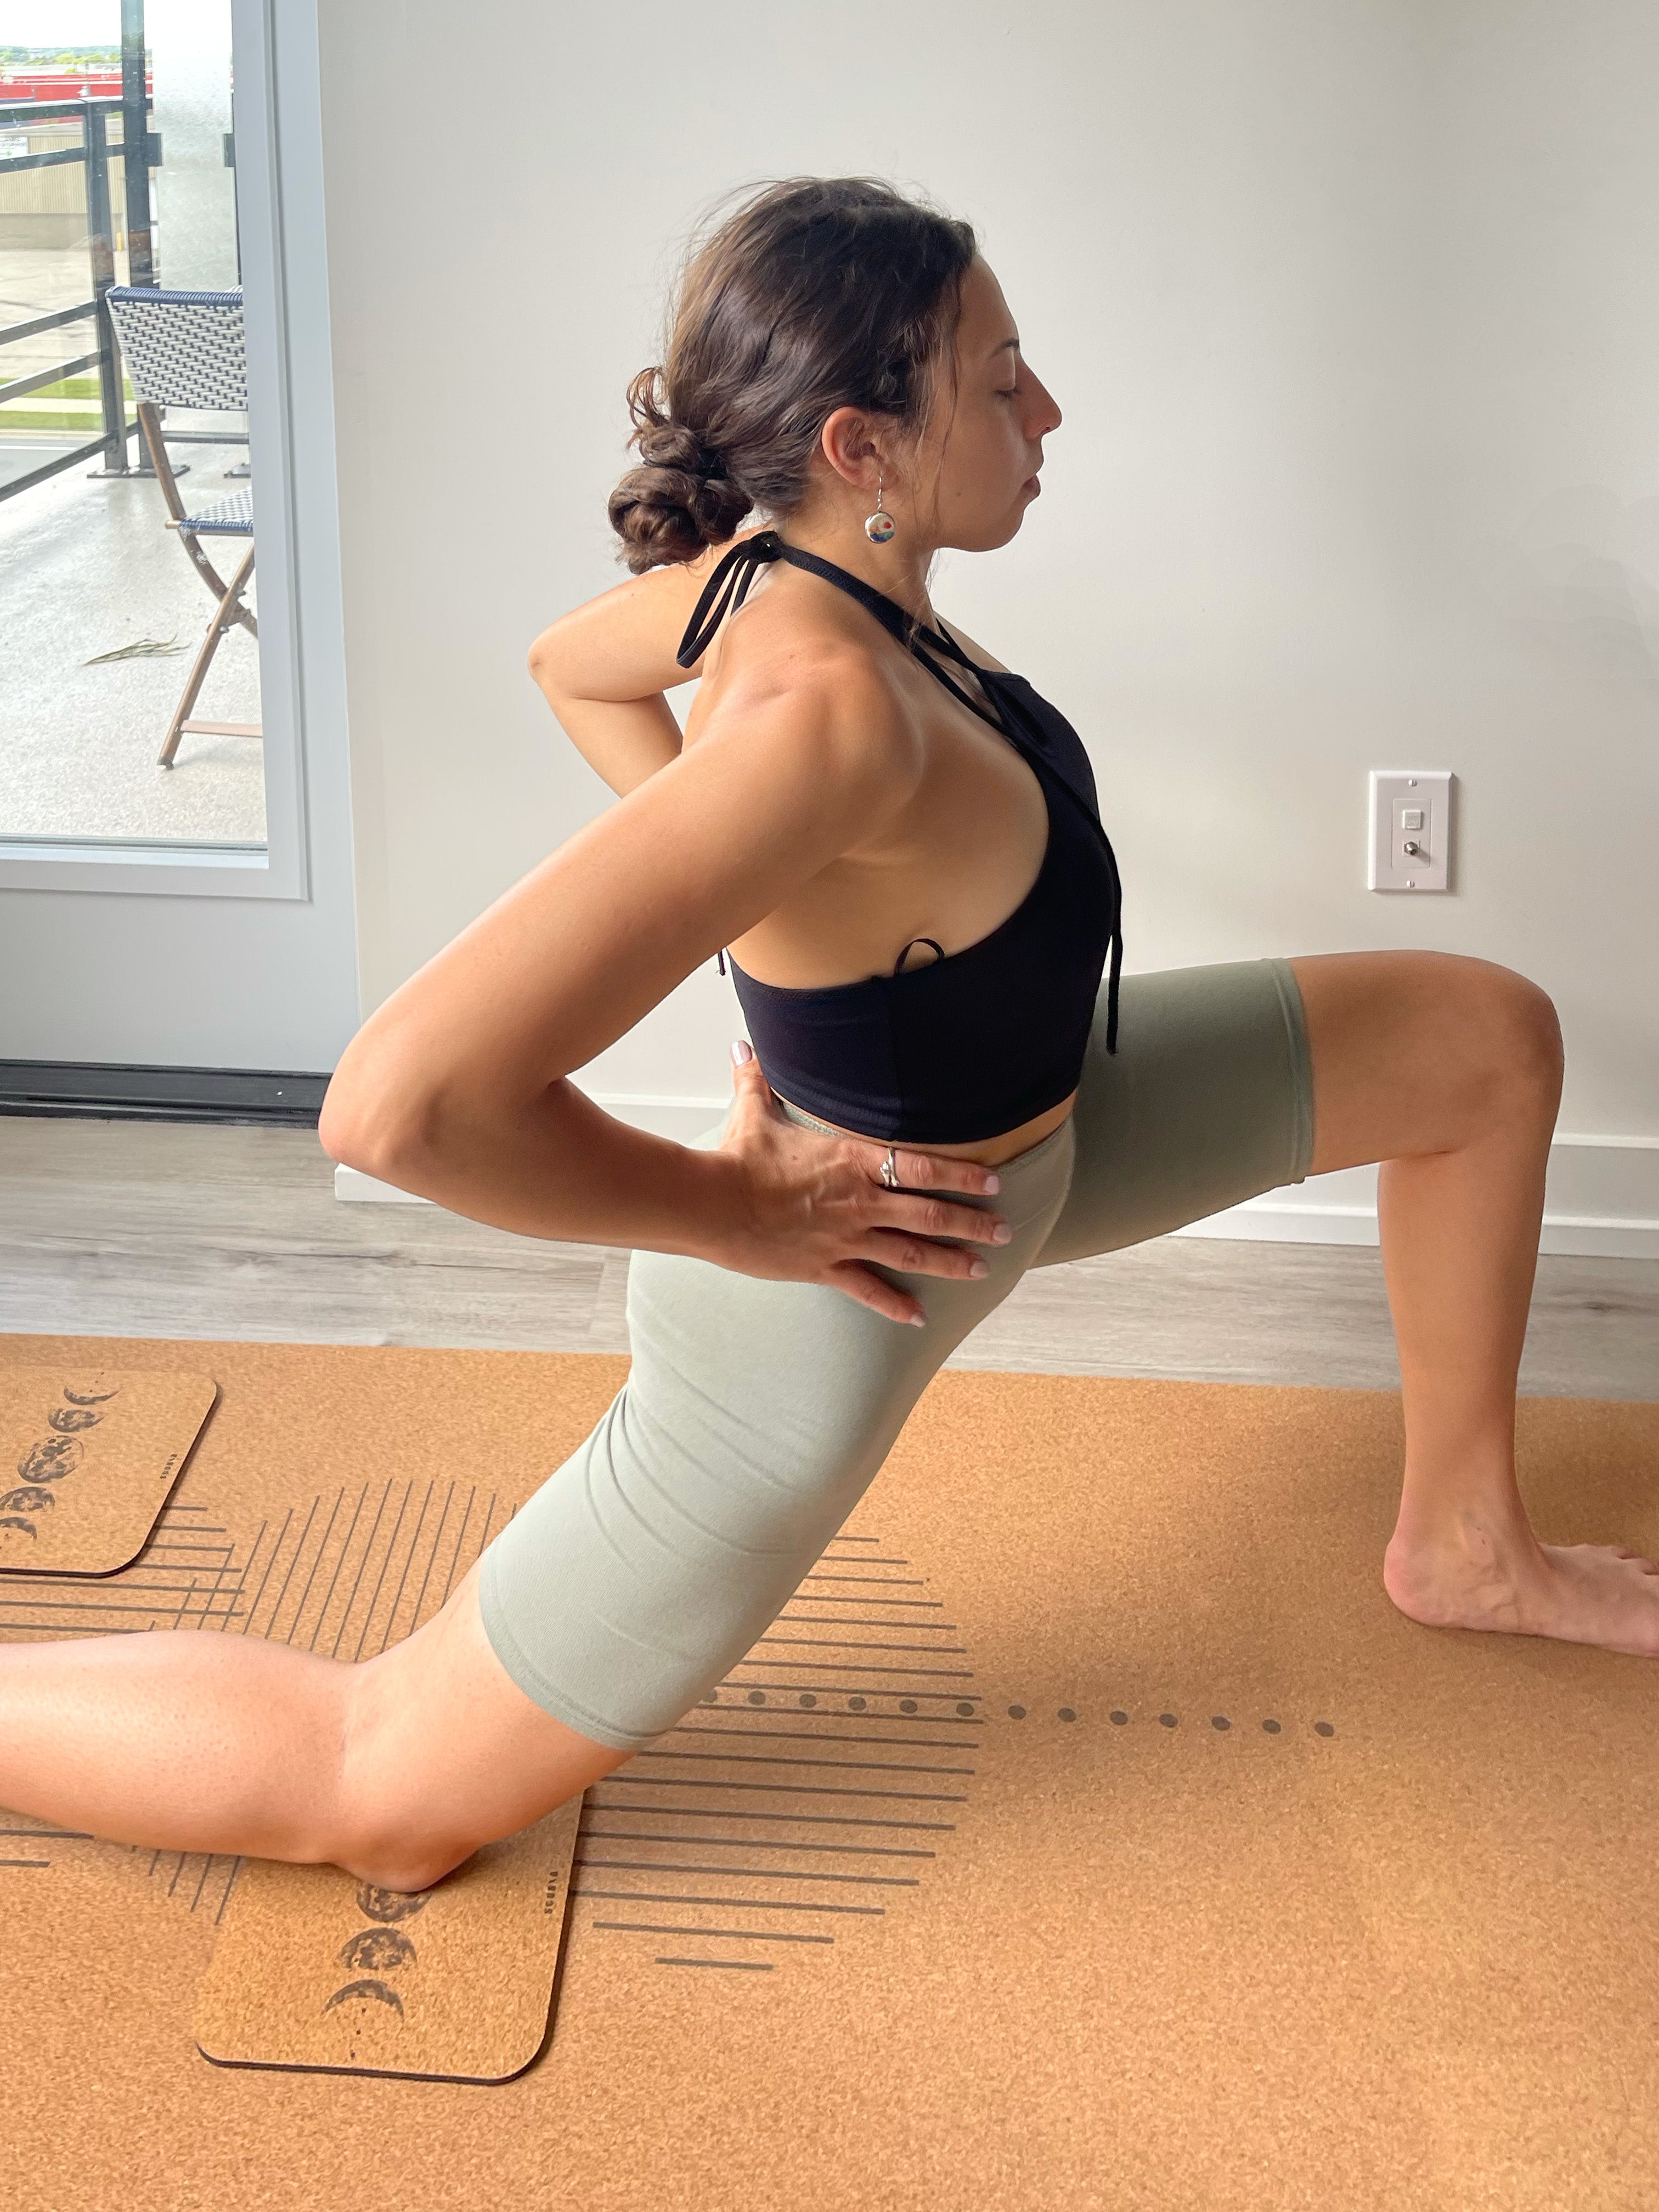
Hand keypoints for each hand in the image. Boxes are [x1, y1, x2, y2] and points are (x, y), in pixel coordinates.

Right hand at [703, 1040, 1011, 1324]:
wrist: (713, 1204)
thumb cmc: (737, 1158)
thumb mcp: (753, 1113)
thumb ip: (757, 1080)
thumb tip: (742, 1047)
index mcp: (853, 1161)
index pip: (924, 1167)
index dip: (963, 1175)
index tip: (993, 1183)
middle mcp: (859, 1201)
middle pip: (930, 1214)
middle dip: (972, 1223)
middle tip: (1005, 1231)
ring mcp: (845, 1238)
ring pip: (910, 1253)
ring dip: (949, 1262)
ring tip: (981, 1270)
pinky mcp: (824, 1267)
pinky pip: (868, 1290)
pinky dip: (895, 1306)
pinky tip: (919, 1318)